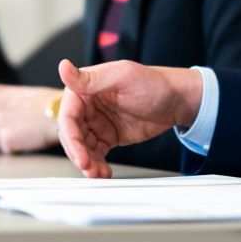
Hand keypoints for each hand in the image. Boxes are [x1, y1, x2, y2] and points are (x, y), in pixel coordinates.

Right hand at [56, 58, 201, 178]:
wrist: (177, 101)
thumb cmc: (153, 83)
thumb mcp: (122, 77)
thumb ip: (90, 79)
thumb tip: (63, 67)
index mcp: (85, 89)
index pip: (68, 115)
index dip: (71, 137)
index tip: (79, 154)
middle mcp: (88, 106)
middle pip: (72, 135)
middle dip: (79, 154)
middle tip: (89, 168)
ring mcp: (97, 123)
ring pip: (82, 147)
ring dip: (87, 162)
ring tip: (98, 174)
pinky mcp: (108, 136)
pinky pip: (95, 153)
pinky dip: (97, 165)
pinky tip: (103, 172)